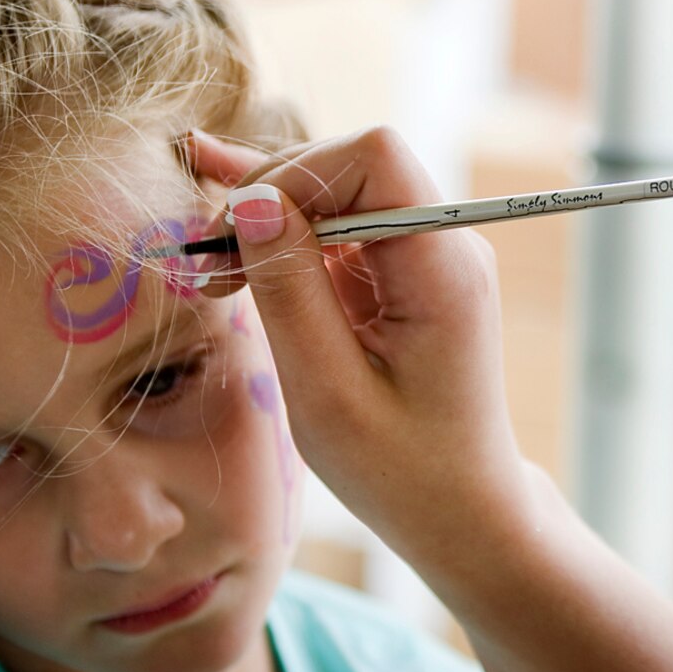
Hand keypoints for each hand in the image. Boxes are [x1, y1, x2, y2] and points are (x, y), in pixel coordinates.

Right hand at [185, 128, 535, 570]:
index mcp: (444, 267)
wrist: (463, 513)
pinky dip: (289, 235)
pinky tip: (229, 212)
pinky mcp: (407, 274)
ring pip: (340, 193)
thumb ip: (289, 290)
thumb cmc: (402, 471)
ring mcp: (429, 255)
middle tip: (209, 263)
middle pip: (352, 166)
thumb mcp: (327, 392)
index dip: (297, 175)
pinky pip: (343, 229)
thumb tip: (251, 198)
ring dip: (272, 221)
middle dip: (274, 198)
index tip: (240, 234)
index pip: (374, 157)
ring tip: (211, 267)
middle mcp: (447, 244)